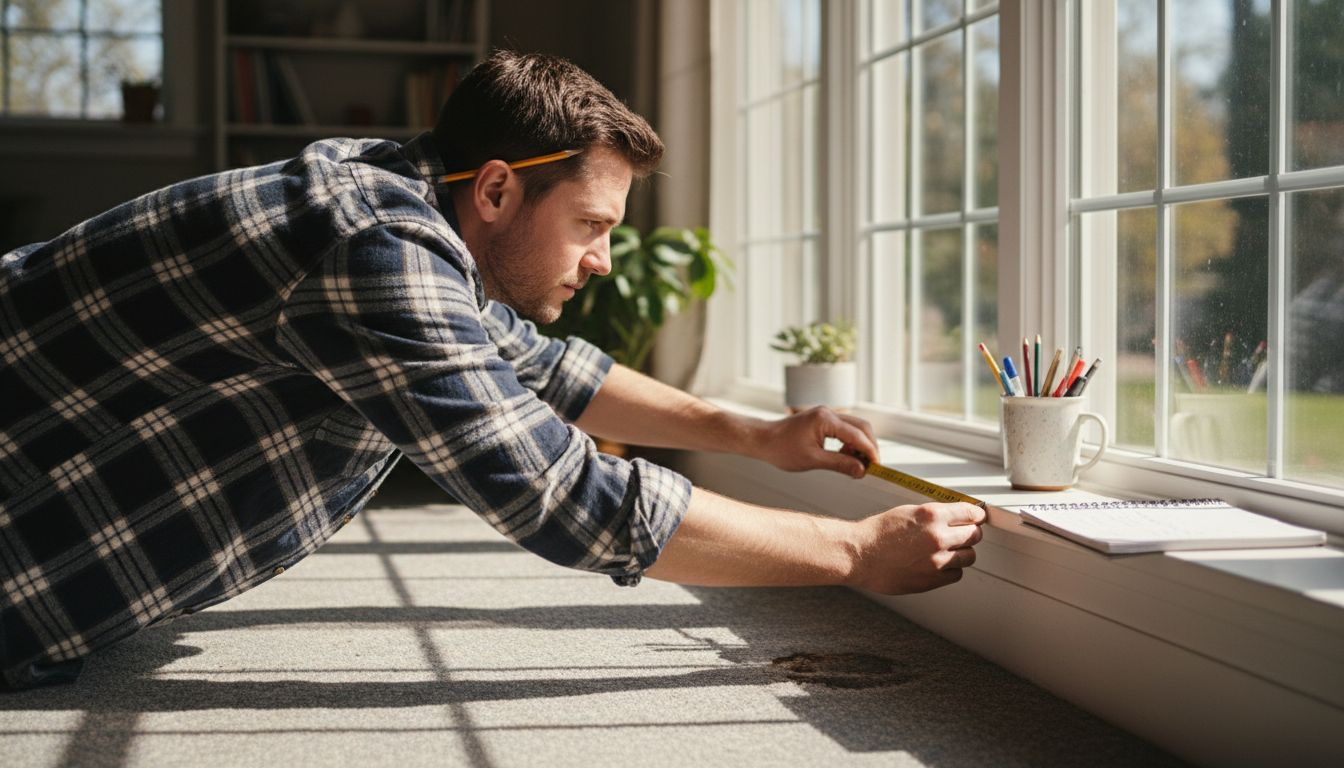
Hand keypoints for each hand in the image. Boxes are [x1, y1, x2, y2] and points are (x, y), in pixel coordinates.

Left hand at [751, 406, 878, 477]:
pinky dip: (850, 443)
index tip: (877, 467)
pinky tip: (845, 456)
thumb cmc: (782, 449)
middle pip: (862, 427)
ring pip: (855, 427)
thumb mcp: (812, 460)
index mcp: (826, 420)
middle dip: (869, 447)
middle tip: (870, 467)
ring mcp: (827, 415)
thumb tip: (861, 471)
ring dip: (860, 445)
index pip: (857, 435)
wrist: (763, 440)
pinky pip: (845, 429)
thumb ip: (839, 464)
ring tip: (855, 465)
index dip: (870, 452)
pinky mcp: (824, 420)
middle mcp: (829, 413)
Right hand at [846, 502, 985, 593]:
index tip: (977, 518)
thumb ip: (934, 515)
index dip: (976, 516)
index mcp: (931, 516)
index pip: (970, 514)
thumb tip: (955, 517)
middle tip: (964, 533)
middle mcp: (937, 537)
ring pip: (969, 557)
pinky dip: (952, 569)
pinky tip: (940, 564)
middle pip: (974, 535)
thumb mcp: (907, 511)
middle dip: (971, 533)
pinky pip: (956, 574)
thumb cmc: (878, 532)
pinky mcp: (932, 580)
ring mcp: (936, 561)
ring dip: (963, 552)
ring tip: (950, 550)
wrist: (859, 555)